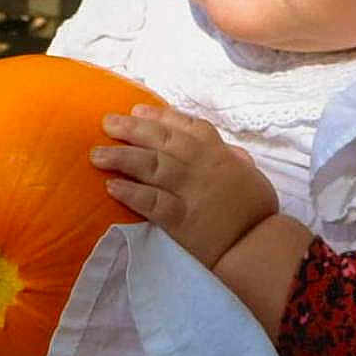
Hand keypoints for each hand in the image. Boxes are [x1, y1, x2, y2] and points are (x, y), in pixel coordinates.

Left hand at [91, 106, 276, 268]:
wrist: (259, 245)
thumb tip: (229, 151)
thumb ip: (235, 161)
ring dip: (122, 157)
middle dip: (132, 129)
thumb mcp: (251, 176)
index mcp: (218, 154)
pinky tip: (111, 186)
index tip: (137, 110)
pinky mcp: (180, 219)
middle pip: (161, 141)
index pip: (185, 128)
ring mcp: (189, 192)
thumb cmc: (257, 212)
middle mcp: (200, 167)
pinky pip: (151, 202)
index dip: (159, 117)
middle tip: (106, 123)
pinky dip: (131, 193)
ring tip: (96, 154)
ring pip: (151, 166)